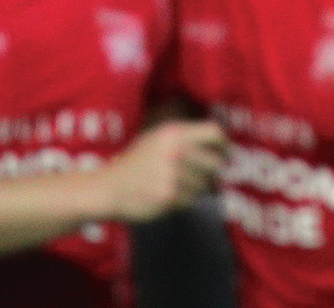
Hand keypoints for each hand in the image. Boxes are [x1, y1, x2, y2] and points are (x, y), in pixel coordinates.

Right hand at [98, 120, 227, 222]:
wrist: (108, 188)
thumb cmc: (137, 163)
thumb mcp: (158, 139)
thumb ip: (187, 138)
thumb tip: (224, 144)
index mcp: (173, 133)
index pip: (215, 132)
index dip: (224, 143)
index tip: (225, 153)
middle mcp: (176, 151)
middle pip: (216, 162)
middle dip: (211, 172)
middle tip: (200, 175)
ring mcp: (173, 174)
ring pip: (205, 184)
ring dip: (195, 187)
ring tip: (173, 184)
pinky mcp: (170, 195)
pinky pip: (193, 199)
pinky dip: (184, 200)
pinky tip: (167, 195)